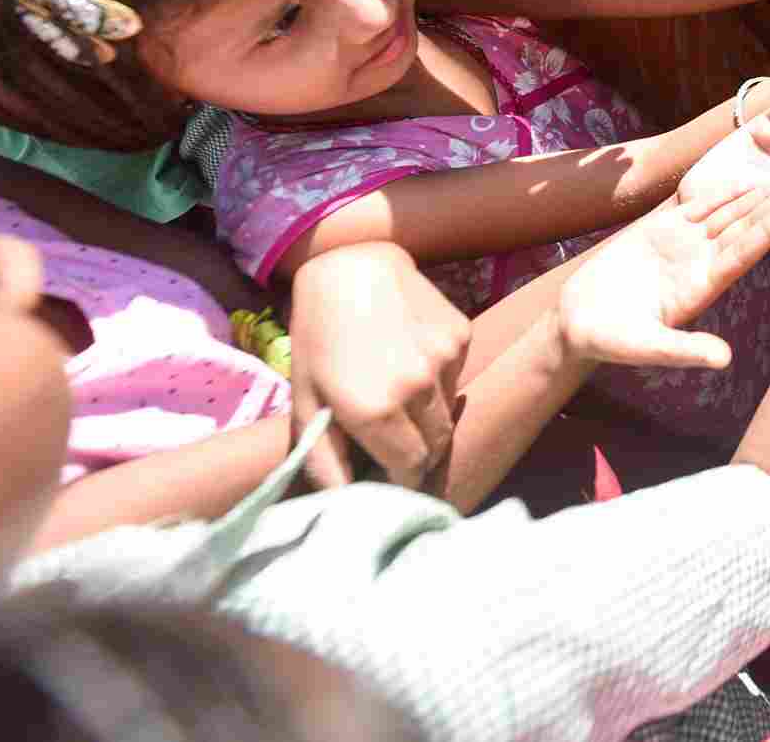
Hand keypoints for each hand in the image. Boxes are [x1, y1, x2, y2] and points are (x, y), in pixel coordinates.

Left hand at [287, 243, 470, 492]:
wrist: (351, 266)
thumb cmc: (319, 338)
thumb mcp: (307, 401)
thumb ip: (323, 460)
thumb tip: (342, 503)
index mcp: (375, 412)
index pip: (412, 470)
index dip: (403, 480)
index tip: (392, 476)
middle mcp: (417, 389)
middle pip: (436, 446)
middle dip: (420, 454)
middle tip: (397, 444)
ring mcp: (445, 360)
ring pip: (447, 411)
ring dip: (428, 416)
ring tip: (400, 395)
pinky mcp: (461, 335)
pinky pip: (455, 376)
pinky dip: (438, 379)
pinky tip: (412, 357)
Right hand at [560, 70, 769, 369]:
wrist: (580, 321)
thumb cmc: (609, 339)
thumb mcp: (644, 347)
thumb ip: (684, 350)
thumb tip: (724, 361)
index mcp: (704, 286)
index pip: (745, 252)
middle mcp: (704, 262)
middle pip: (750, 226)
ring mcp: (687, 244)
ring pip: (731, 211)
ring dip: (762, 191)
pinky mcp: (664, 229)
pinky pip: (699, 205)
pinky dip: (722, 189)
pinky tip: (749, 174)